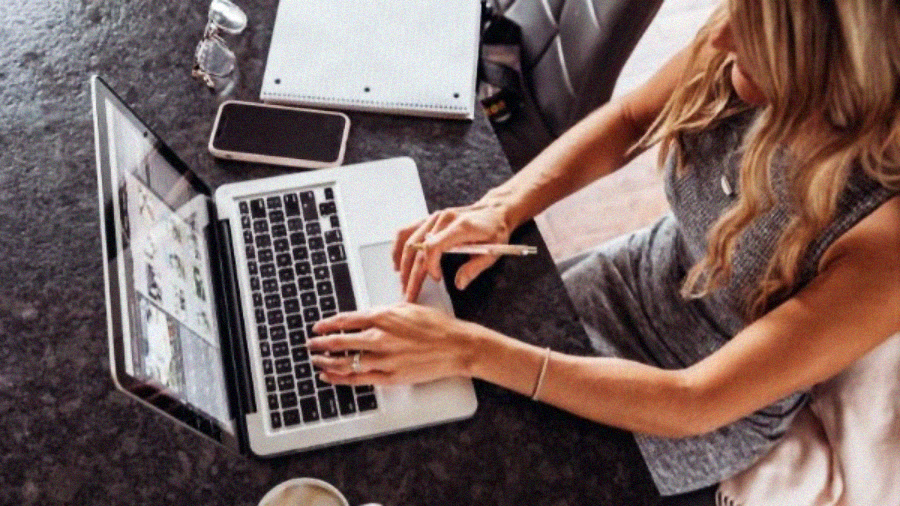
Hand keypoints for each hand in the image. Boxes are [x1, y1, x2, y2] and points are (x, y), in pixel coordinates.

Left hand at [307, 303, 481, 385]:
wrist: (456, 346)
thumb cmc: (436, 326)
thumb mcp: (407, 308)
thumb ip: (383, 313)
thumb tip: (364, 317)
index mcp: (383, 316)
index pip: (346, 320)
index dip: (328, 324)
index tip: (318, 326)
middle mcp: (380, 337)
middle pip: (339, 340)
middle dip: (320, 343)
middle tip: (310, 344)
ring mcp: (384, 358)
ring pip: (344, 361)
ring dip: (326, 361)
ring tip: (315, 361)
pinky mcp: (390, 376)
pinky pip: (358, 379)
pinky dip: (340, 378)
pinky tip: (329, 377)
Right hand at [393, 201, 511, 301]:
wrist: (495, 210)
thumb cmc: (495, 230)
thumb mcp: (493, 252)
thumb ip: (474, 268)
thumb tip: (459, 284)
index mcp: (460, 226)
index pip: (433, 246)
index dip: (430, 266)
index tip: (436, 279)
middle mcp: (443, 219)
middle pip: (417, 248)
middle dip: (411, 274)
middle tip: (410, 294)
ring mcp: (434, 217)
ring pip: (408, 240)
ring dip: (402, 263)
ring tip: (402, 282)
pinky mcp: (430, 219)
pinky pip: (407, 231)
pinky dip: (398, 247)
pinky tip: (397, 262)